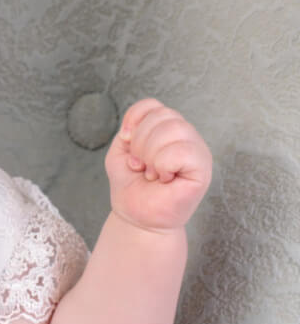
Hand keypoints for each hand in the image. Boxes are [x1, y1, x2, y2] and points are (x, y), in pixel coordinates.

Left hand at [105, 98, 211, 231]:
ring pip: (174, 129)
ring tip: (152, 174)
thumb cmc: (132, 186)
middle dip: (141, 143)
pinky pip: (182, 151)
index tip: (127, 143)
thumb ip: (128, 131)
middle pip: (163, 115)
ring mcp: (197, 151)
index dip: (134, 121)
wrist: (137, 217)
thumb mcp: (121, 153)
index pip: (153, 105)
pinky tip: (164, 178)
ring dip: (151, 155)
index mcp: (167, 129)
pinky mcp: (203, 168)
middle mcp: (186, 136)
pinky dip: (164, 164)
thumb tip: (135, 126)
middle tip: (141, 166)